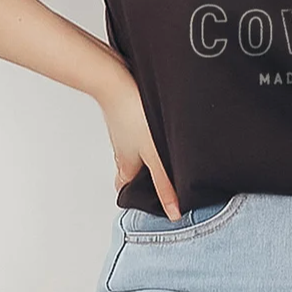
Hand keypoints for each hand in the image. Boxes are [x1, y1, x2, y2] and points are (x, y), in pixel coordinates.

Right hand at [98, 67, 181, 220]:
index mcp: (125, 166)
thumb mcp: (155, 156)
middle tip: (168, 178)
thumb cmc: (131, 116)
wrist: (117, 79)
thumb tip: (174, 213)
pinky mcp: (131, 115)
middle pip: (133, 170)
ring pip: (139, 150)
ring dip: (152, 153)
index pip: (126, 191)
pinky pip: (141, 131)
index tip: (153, 204)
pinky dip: (151, 134)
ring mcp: (125, 133)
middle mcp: (123, 151)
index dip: (138, 199)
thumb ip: (165, 184)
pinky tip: (165, 128)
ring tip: (173, 153)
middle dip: (148, 176)